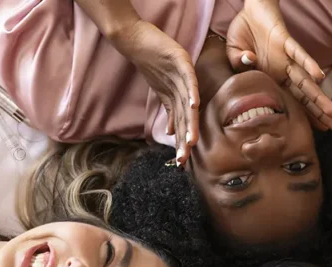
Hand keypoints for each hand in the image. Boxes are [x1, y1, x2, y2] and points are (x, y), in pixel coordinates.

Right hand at [111, 21, 198, 164]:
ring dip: (190, 122)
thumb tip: (171, 133)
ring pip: (189, 103)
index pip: (182, 123)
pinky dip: (191, 93)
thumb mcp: (160, 90)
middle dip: (187, 139)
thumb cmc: (151, 62)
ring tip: (191, 141)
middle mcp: (185, 88)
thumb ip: (169, 110)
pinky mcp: (181, 61)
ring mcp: (184, 75)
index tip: (181, 162)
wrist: (138, 38)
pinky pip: (188, 80)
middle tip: (185, 159)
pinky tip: (194, 106)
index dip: (182, 143)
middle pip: (187, 117)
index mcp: (181, 96)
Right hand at [226, 0, 331, 131]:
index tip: (322, 131)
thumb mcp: (233, 54)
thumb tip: (248, 62)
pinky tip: (319, 76)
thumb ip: (238, 64)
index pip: (292, 102)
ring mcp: (286, 58)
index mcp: (273, 79)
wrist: (250, 9)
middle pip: (305, 96)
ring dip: (318, 96)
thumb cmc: (244, 35)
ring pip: (305, 81)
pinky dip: (308, 64)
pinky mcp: (285, 41)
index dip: (306, 116)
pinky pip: (298, 54)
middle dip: (321, 113)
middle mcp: (283, 72)